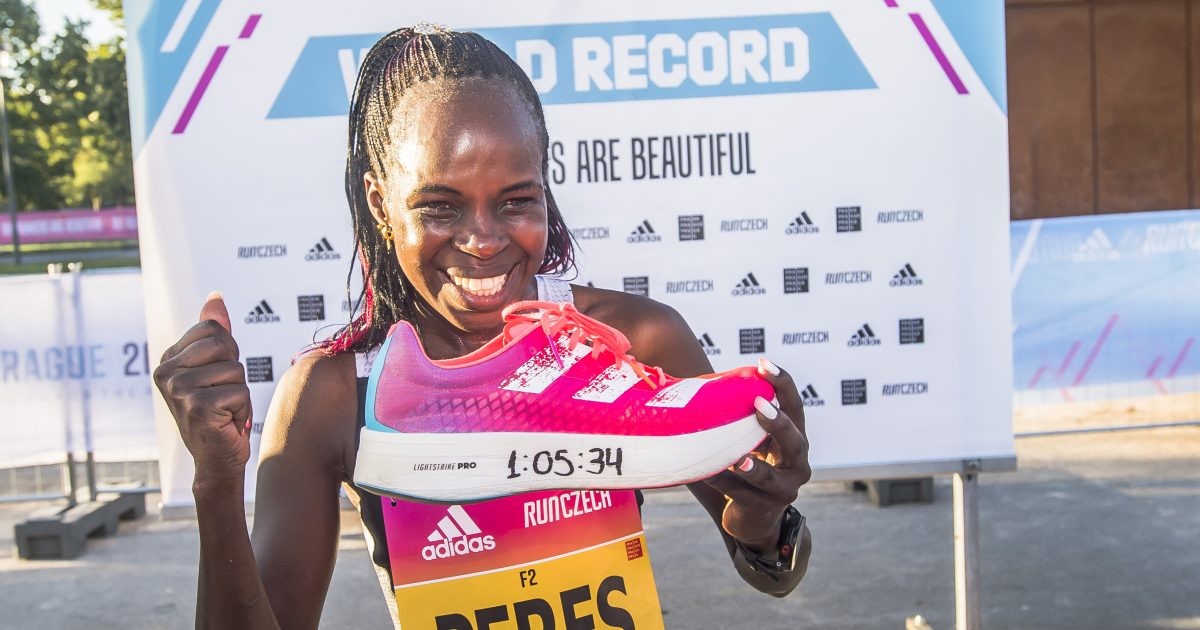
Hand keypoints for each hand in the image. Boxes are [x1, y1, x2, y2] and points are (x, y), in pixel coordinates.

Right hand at [153, 292, 252, 483]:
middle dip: (235, 372)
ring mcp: (178, 390)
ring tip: (225, 411)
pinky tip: (227, 423)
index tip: (216, 378)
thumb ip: (214, 333)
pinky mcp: (197, 407)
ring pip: (235, 370)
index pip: (212, 329)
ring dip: (240, 393)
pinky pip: (240, 392)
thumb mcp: (216, 367)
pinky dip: (242, 409)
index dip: (227, 353)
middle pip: (223, 345)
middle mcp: (166, 373)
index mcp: (168, 359)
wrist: (217, 459)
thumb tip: (215, 298)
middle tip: (223, 397)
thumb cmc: (220, 412)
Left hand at [704, 358, 811, 550]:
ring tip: (739, 458)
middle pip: (794, 441)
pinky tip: (708, 474)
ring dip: (754, 466)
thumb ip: (738, 419)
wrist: (752, 520)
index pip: (794, 407)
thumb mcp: (749, 441)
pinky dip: (724, 483)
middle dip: (778, 422)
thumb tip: (696, 382)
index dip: (783, 384)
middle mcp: (797, 463)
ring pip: (770, 477)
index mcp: (794, 438)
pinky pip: (742, 494)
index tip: (765, 363)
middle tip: (759, 403)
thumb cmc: (748, 468)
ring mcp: (784, 489)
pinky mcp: (763, 508)